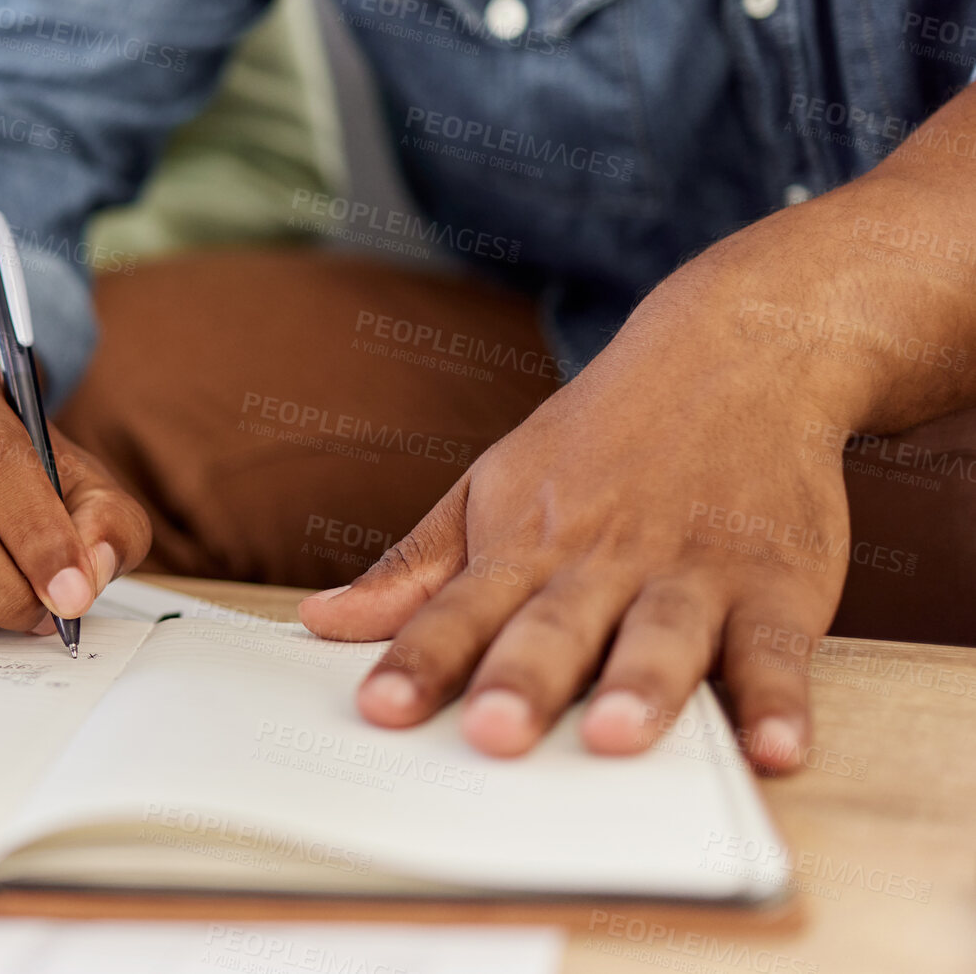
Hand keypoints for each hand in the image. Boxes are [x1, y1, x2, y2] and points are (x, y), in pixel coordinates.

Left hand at [300, 267, 852, 773]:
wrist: (738, 351)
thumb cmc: (600, 440)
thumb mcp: (493, 488)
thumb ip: (414, 569)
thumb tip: (320, 622)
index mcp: (525, 544)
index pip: (458, 610)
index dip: (419, 660)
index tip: (379, 710)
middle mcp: (603, 561)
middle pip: (555, 626)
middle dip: (522, 679)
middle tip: (492, 734)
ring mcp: (693, 572)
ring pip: (662, 635)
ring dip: (640, 686)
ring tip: (614, 736)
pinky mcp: (778, 586)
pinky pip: (777, 651)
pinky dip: (780, 700)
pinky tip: (773, 748)